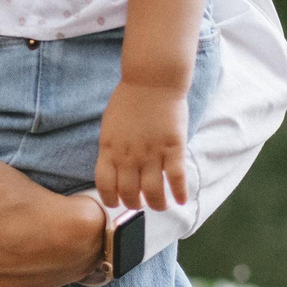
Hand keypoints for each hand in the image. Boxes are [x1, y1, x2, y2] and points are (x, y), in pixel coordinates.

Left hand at [97, 79, 188, 209]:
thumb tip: (112, 167)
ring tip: (161, 206)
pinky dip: (179, 193)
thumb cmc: (129, 99)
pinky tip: (181, 200)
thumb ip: (111, 148)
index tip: (117, 203)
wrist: (152, 80)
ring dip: (157, 205)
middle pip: (129, 194)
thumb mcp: (110, 126)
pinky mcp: (173, 148)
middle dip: (135, 204)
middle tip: (141, 204)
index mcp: (110, 149)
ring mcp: (152, 154)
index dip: (111, 200)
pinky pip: (176, 178)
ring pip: (153, 193)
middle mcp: (129, 156)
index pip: (105, 186)